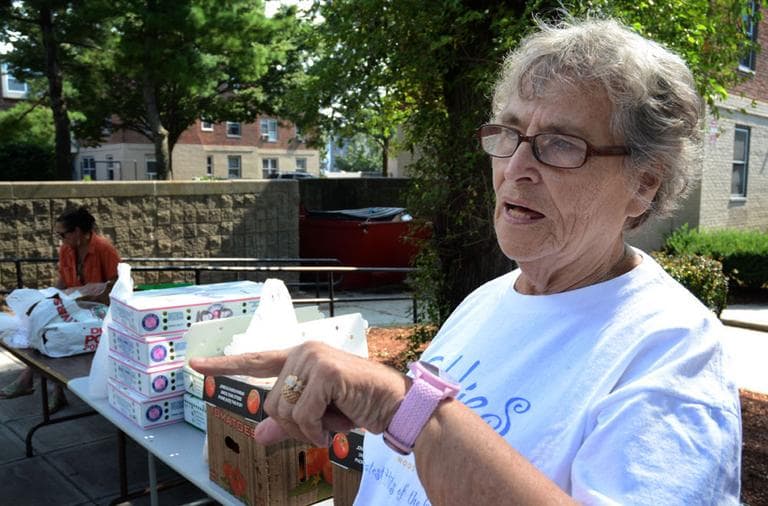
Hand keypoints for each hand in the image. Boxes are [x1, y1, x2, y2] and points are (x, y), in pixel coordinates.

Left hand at [189, 341, 408, 446]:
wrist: (395, 406)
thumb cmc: (360, 407)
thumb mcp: (318, 418)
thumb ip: (288, 422)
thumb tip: (260, 434)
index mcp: (300, 359)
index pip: (256, 361)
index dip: (225, 365)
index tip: (196, 365)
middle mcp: (303, 352)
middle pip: (271, 403)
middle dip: (295, 425)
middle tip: (324, 426)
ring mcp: (313, 358)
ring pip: (284, 410)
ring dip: (309, 429)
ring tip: (335, 421)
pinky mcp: (325, 371)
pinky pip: (302, 415)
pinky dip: (318, 430)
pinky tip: (339, 424)